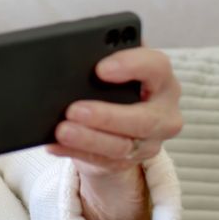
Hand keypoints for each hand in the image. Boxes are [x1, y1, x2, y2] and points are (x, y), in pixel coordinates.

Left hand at [45, 46, 182, 219]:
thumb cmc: (116, 86)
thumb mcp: (115, 69)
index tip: (101, 69)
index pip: (157, 67)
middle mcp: (163, 113)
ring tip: (62, 130)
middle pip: (143, 118)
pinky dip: (74, 152)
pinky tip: (55, 144)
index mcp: (161, 80)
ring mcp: (149, 142)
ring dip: (88, 139)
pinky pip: (101, 161)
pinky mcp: (129, 162)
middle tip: (74, 110)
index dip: (132, 66)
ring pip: (121, 146)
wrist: (119, 121)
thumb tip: (71, 57)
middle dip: (106, 116)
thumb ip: (100, 60)